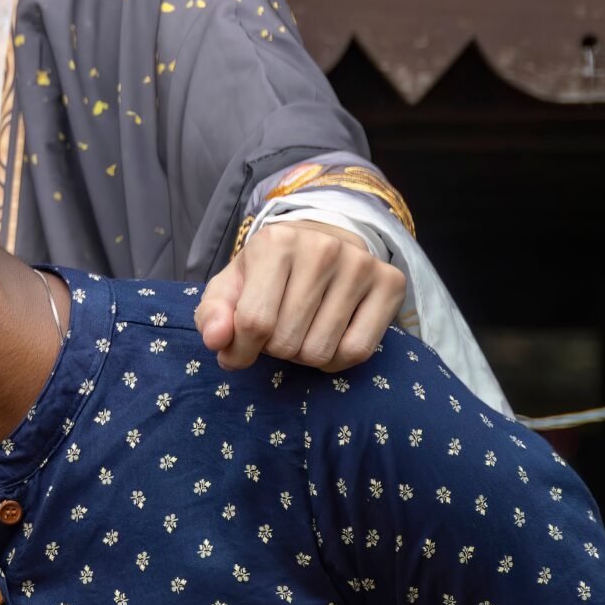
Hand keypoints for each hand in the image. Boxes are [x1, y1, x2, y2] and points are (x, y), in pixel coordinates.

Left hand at [197, 219, 404, 373]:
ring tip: (299, 331)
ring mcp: (361, 265)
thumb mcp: (230, 286)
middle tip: (276, 329)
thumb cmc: (267, 273)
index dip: (240, 351)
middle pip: (288, 341)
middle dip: (274, 349)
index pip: (254, 322)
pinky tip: (326, 341)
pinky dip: (335, 361)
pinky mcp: (391, 283)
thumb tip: (216, 340)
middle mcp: (322, 248)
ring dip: (303, 355)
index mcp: (275, 243)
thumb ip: (213, 314)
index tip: (236, 353)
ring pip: (321, 351)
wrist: (320, 243)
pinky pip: (358, 351)